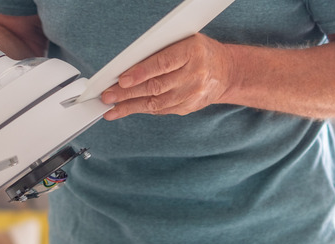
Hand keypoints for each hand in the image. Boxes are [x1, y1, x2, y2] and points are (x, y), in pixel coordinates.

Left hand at [100, 34, 235, 119]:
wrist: (226, 73)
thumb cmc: (200, 53)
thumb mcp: (184, 42)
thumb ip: (161, 52)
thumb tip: (129, 67)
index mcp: (192, 52)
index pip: (162, 64)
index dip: (141, 73)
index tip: (122, 80)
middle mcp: (194, 75)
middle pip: (156, 86)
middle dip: (128, 93)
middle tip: (107, 96)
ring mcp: (192, 94)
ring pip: (156, 103)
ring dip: (131, 106)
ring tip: (111, 109)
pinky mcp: (188, 107)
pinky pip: (162, 110)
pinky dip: (143, 109)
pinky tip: (128, 109)